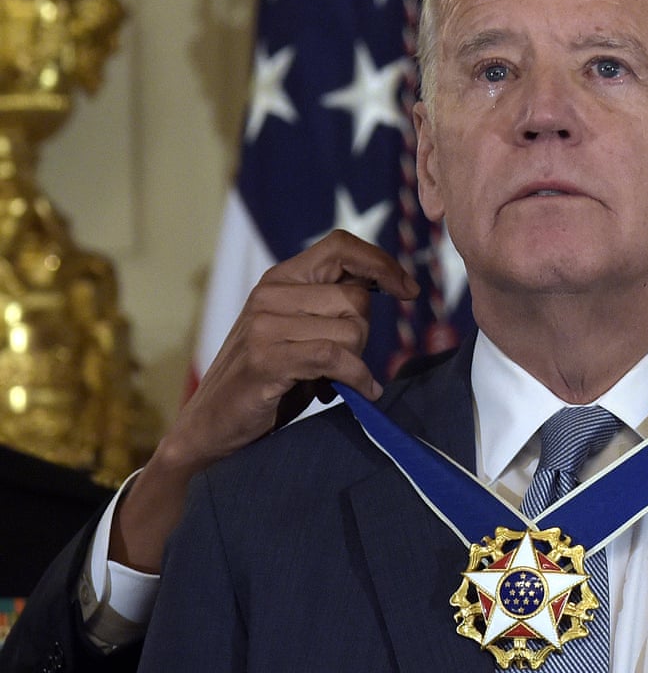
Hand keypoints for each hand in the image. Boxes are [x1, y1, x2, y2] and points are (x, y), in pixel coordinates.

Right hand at [111, 231, 417, 570]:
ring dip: (357, 360)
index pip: (340, 245)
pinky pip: (335, 356)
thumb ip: (331, 307)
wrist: (212, 428)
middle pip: (356, 297)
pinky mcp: (266, 359)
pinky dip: (356, 377)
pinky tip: (362, 391)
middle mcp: (270, 294)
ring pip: (351, 328)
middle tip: (344, 362)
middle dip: (364, 334)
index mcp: (280, 279)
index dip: (381, 262)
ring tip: (334, 378)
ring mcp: (264, 325)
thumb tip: (389, 286)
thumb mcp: (299, 332)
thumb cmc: (268, 381)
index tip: (408, 290)